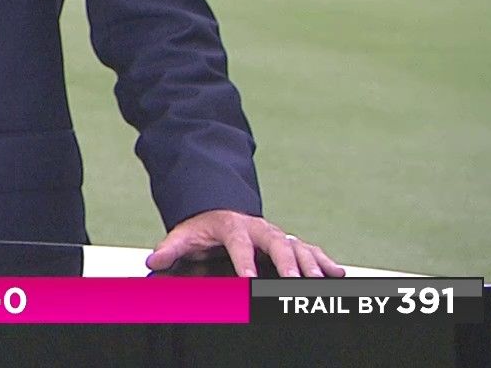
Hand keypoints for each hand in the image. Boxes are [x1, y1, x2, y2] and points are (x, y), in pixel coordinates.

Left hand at [147, 209, 343, 277]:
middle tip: (294, 281)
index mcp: (232, 226)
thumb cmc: (203, 228)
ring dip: (311, 263)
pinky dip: (324, 261)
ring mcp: (275, 235)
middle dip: (286, 262)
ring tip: (321, 280)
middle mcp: (259, 229)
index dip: (244, 263)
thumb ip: (171, 248)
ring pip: (297, 246)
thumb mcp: (184, 235)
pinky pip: (309, 250)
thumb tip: (153, 261)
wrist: (219, 209)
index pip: (239, 245)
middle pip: (276, 243)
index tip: (248, 280)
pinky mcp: (287, 242)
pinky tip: (337, 273)